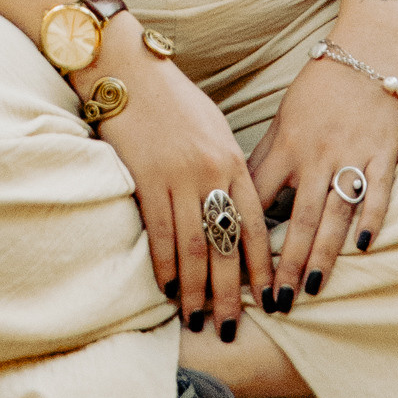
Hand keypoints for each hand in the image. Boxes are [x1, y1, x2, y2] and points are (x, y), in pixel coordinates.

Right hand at [94, 54, 272, 341]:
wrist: (128, 70)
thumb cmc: (173, 100)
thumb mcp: (214, 130)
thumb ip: (227, 170)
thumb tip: (236, 211)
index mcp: (233, 161)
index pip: (255, 226)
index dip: (262, 268)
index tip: (269, 300)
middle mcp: (211, 173)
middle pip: (225, 246)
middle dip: (230, 292)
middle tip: (232, 327)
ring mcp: (177, 178)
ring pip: (191, 247)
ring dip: (194, 289)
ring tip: (198, 319)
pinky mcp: (145, 179)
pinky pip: (158, 232)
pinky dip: (162, 265)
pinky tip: (165, 288)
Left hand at [247, 56, 397, 303]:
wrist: (368, 53)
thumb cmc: (319, 89)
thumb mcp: (283, 120)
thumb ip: (267, 160)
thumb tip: (242, 200)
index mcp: (287, 147)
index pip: (261, 199)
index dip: (249, 235)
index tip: (237, 271)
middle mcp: (317, 156)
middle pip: (297, 220)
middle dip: (286, 265)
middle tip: (277, 303)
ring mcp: (352, 157)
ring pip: (334, 216)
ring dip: (323, 256)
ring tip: (312, 290)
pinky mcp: (384, 156)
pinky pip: (376, 195)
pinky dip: (370, 221)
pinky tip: (363, 250)